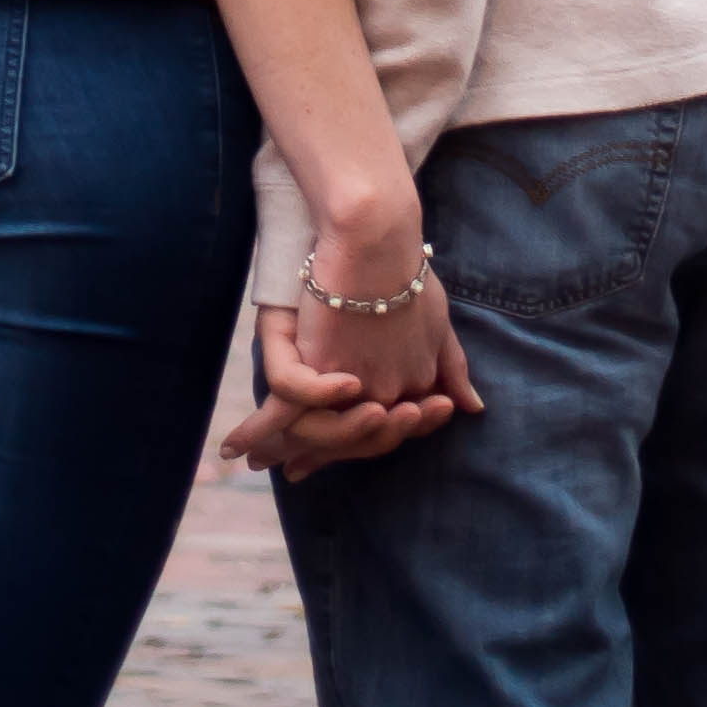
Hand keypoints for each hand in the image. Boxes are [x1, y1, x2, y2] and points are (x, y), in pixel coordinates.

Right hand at [221, 280, 478, 477]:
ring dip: (286, 449)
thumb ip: (452, 366)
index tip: (333, 450)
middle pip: (353, 441)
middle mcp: (389, 396)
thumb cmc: (406, 270)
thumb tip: (471, 409)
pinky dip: (256, 432)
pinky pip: (284, 413)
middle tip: (295, 468)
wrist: (376, 239)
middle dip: (323, 455)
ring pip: (319, 436)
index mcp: (417, 383)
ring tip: (255, 458)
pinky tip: (234, 447)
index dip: (363, 440)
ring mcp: (355, 390)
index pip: (388, 429)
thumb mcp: (438, 320)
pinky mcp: (318, 373)